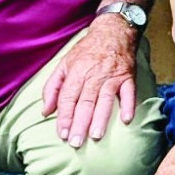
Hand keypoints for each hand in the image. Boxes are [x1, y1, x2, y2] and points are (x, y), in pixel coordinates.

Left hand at [41, 15, 138, 147]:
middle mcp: (94, 76)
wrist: (113, 32)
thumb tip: (45, 111)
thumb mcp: (63, 64)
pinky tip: (126, 120)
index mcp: (76, 73)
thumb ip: (52, 88)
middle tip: (76, 142)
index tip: (62, 134)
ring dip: (101, 118)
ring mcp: (112, 77)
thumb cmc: (86, 51)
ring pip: (105, 100)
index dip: (64, 117)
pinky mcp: (128, 77)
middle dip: (80, 123)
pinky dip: (129, 105)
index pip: (68, 98)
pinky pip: (129, 93)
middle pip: (85, 102)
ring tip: (97, 136)